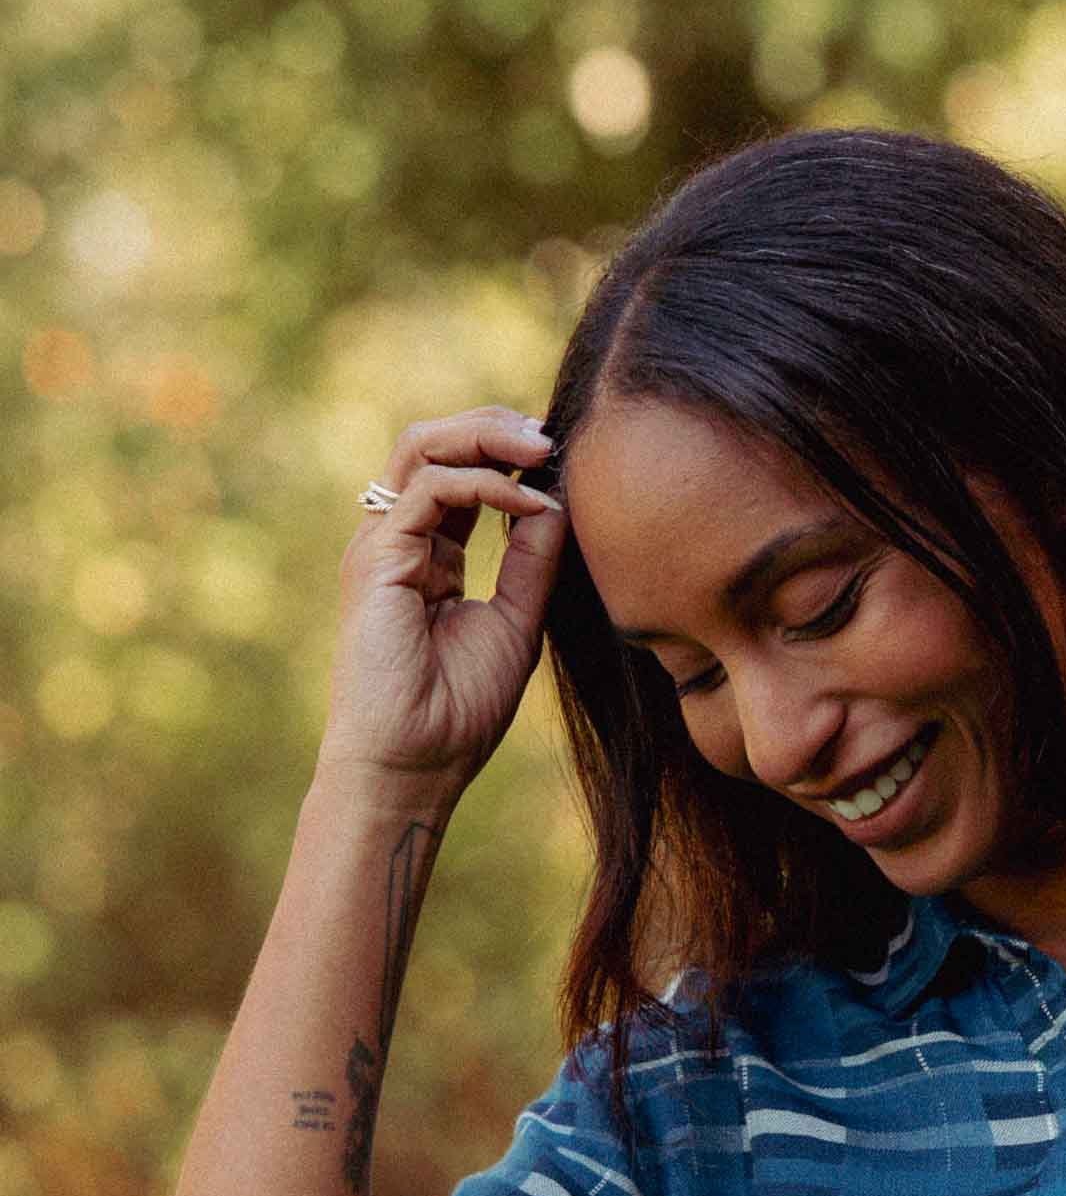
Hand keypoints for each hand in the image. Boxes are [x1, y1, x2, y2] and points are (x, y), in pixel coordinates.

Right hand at [319, 406, 568, 792]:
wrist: (414, 766)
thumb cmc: (458, 712)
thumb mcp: (516, 622)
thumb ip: (532, 562)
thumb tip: (558, 502)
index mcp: (428, 555)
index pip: (461, 476)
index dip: (507, 455)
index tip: (560, 458)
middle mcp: (398, 541)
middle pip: (435, 445)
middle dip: (494, 428)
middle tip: (551, 434)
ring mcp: (381, 545)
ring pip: (422, 448)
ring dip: (486, 438)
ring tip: (540, 448)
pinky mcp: (376, 559)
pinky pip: (427, 491)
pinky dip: (482, 487)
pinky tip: (526, 503)